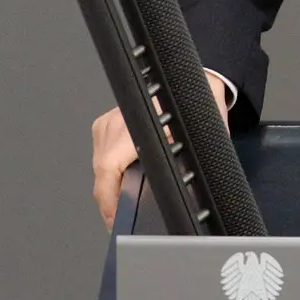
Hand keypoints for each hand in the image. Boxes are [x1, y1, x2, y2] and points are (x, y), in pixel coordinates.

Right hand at [91, 69, 233, 228]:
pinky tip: (121, 177)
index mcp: (138, 123)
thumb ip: (181, 167)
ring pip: (99, 162)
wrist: (198, 82)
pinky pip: (101, 152)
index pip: (108, 167)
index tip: (113, 217)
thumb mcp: (198, 142)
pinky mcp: (108, 121)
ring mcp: (111, 119)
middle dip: (109, 197)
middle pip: (101, 169)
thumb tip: (177, 196)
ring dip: (108, 183)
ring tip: (123, 199)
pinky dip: (109, 168)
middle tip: (119, 216)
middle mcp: (120, 119)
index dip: (108, 199)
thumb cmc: (200, 106)